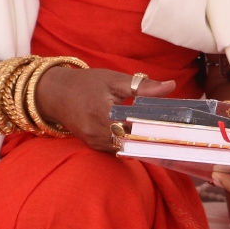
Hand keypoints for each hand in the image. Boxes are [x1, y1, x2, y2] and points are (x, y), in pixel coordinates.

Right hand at [36, 66, 174, 152]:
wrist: (55, 94)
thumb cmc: (86, 83)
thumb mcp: (114, 79)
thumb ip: (143, 86)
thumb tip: (171, 86)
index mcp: (103, 113)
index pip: (135, 128)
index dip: (154, 129)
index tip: (174, 127)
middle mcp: (97, 132)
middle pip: (132, 141)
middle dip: (150, 137)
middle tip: (172, 131)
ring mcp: (94, 142)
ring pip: (125, 147)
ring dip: (140, 141)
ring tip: (159, 132)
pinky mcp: (94, 146)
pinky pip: (116, 148)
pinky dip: (128, 142)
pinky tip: (140, 134)